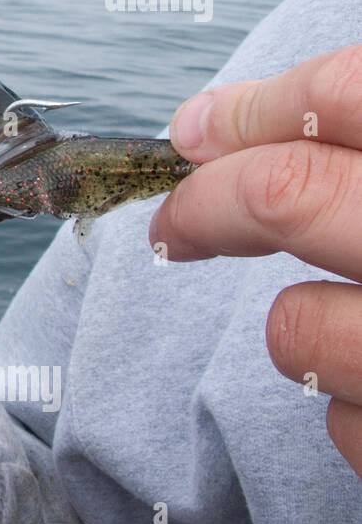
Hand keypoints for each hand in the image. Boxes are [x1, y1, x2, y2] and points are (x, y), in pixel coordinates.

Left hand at [150, 45, 361, 476]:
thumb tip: (224, 121)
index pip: (349, 95)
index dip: (256, 107)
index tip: (204, 129)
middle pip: (290, 195)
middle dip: (208, 205)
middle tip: (180, 224)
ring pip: (300, 327)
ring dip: (296, 326)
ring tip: (340, 325)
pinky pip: (349, 428)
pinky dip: (353, 410)